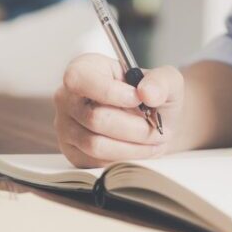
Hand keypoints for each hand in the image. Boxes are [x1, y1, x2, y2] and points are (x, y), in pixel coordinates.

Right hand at [54, 53, 183, 167]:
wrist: (152, 122)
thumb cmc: (152, 97)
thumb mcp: (165, 80)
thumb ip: (161, 80)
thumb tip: (148, 93)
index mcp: (84, 69)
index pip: (79, 79)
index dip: (109, 92)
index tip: (138, 99)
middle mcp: (67, 97)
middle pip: (94, 118)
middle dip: (133, 127)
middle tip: (156, 128)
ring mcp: (66, 127)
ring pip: (96, 145)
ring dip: (132, 147)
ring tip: (153, 141)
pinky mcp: (73, 152)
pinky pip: (96, 162)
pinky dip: (124, 159)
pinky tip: (139, 150)